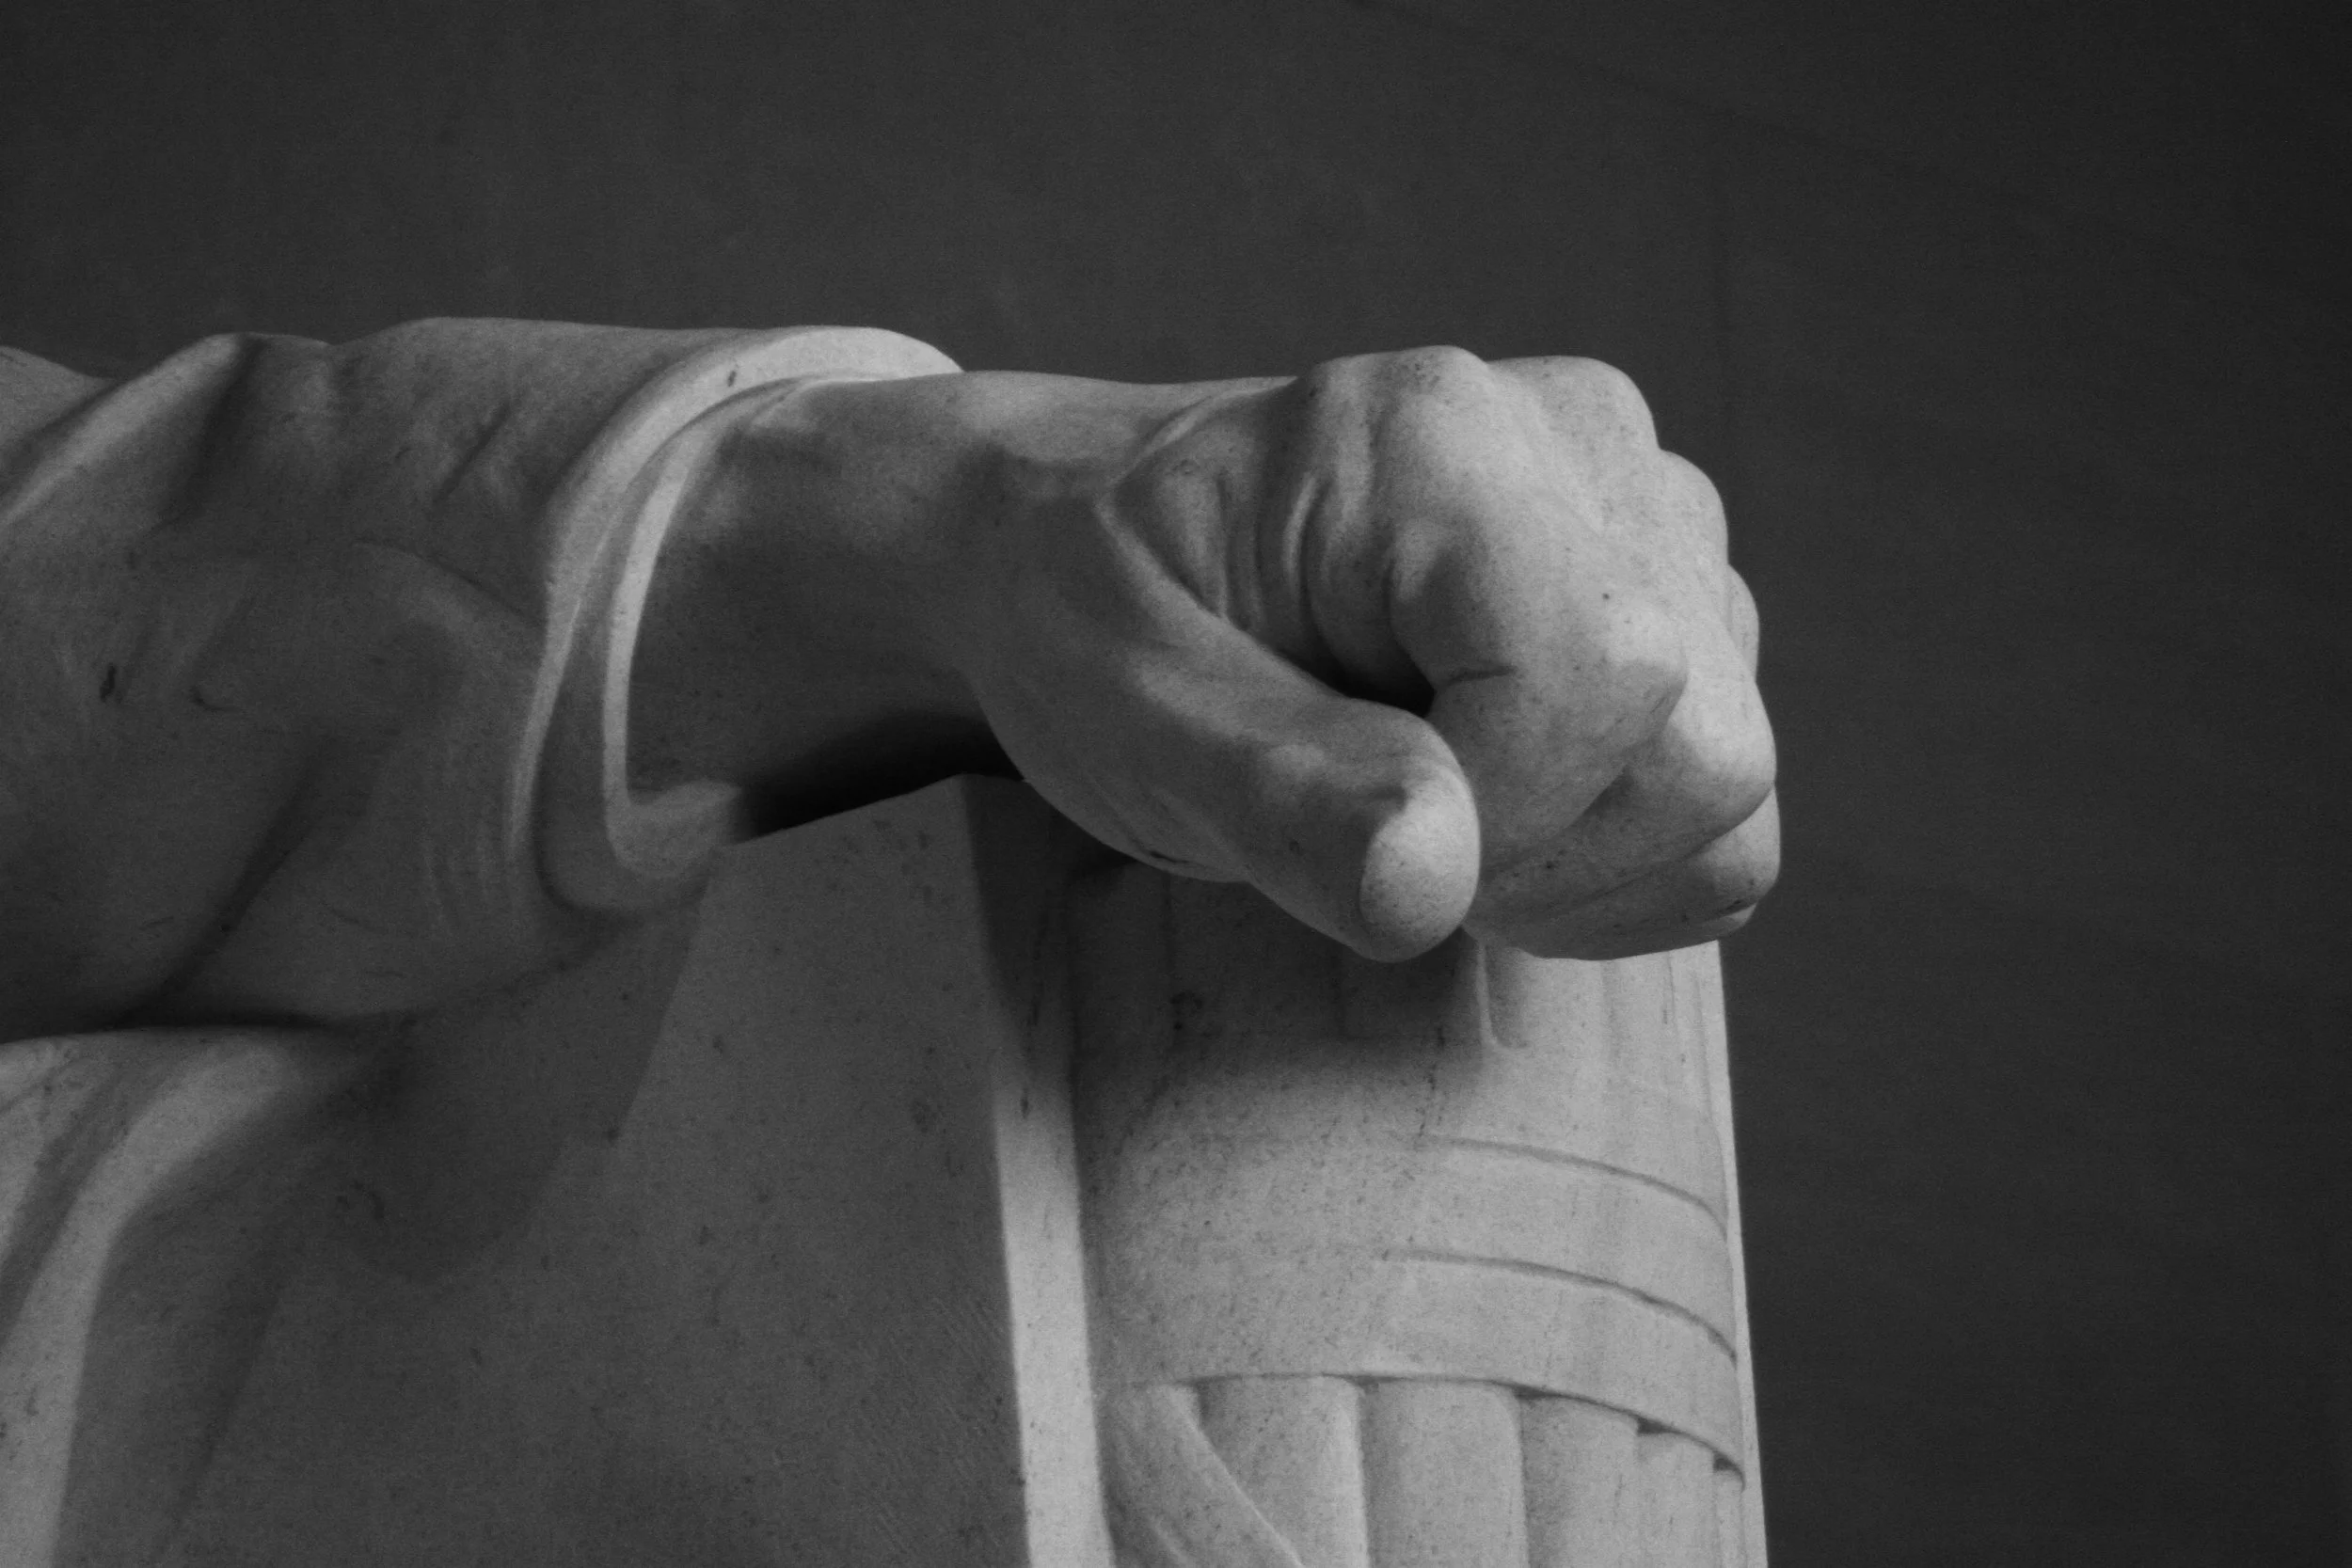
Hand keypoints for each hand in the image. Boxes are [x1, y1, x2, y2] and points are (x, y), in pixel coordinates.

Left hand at [652, 348, 1776, 961]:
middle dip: (1538, 856)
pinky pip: (1720, 796)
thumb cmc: (1089, 609)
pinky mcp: (1671, 590)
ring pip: (1727, 779)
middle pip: (1701, 746)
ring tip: (1413, 801)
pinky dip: (1609, 857)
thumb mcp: (1122, 709)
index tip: (1342, 829)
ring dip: (1572, 865)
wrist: (1085, 541)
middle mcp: (1581, 446)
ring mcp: (1645, 513)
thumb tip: (1430, 880)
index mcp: (1438, 439)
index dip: (1498, 818)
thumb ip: (1274, 790)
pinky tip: (1480, 801)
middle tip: (1369, 829)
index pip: (1601, 679)